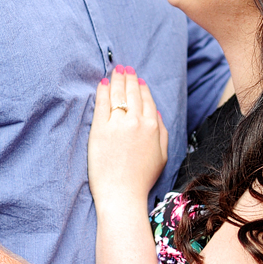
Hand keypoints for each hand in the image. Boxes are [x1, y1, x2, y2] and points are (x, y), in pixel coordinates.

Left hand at [88, 66, 167, 207]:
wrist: (122, 194)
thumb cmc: (142, 179)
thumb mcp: (162, 156)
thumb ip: (162, 132)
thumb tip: (156, 114)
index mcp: (153, 126)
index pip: (146, 99)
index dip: (141, 87)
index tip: (137, 79)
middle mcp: (136, 121)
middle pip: (132, 93)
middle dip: (128, 78)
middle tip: (124, 68)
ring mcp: (117, 124)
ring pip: (117, 94)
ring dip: (116, 80)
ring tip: (115, 71)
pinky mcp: (100, 129)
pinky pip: (101, 104)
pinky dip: (102, 91)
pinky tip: (102, 83)